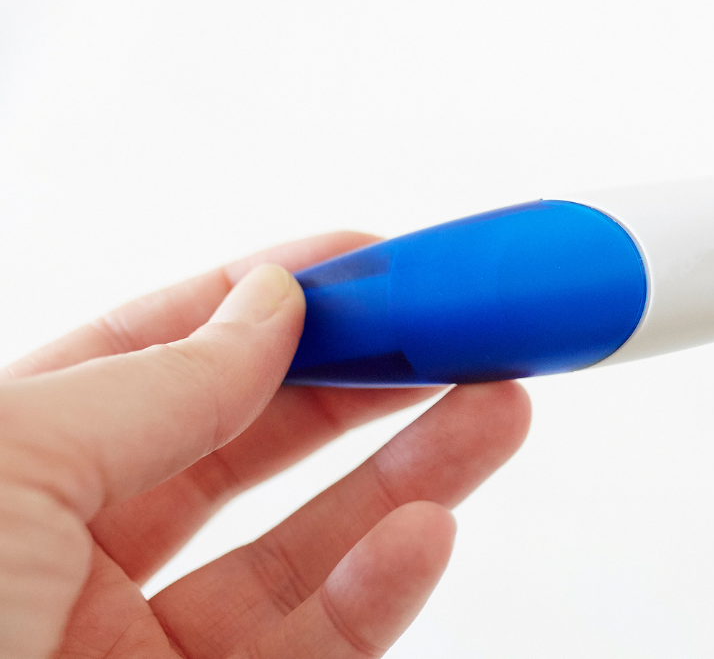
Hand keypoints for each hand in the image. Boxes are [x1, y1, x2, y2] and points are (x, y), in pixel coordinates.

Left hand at [0, 233, 531, 657]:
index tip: (367, 260)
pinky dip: (383, 587)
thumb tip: (272, 302)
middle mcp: (60, 570)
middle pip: (244, 450)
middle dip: (361, 380)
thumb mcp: (5, 464)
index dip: (258, 303)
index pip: (146, 366)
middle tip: (460, 327)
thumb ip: (156, 382)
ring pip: (303, 552)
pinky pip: (319, 650)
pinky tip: (427, 529)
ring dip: (410, 473)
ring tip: (498, 407)